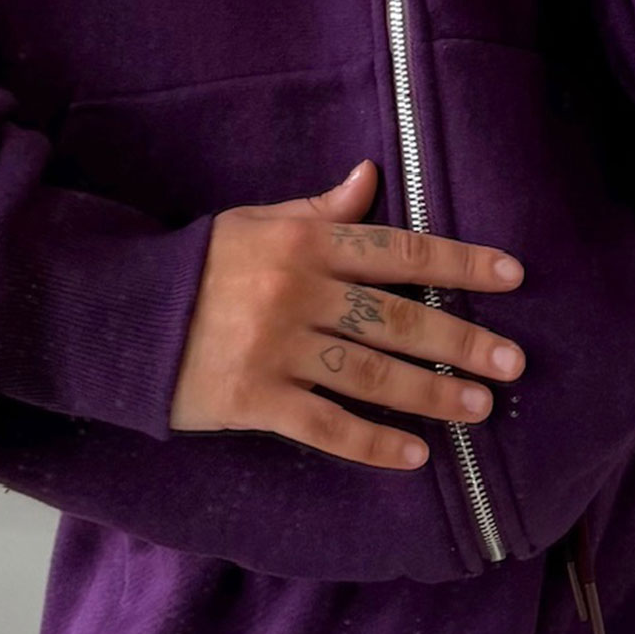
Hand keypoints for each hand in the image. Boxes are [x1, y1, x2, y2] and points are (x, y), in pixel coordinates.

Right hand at [168, 158, 526, 470]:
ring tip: (478, 408)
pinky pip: (325, 426)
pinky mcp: (252, 399)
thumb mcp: (257, 222)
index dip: (459, 262)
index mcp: (304, 243)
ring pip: (370, 375)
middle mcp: (298, 293)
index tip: (512, 275)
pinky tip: (414, 456)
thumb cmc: (199, 264)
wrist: (120, 315)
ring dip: (430, 394)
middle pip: (396, 319)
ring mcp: (276, 349)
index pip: (399, 251)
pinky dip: (371, 444)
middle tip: (513, 362)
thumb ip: (319, 209)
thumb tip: (371, 177)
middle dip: (461, 341)